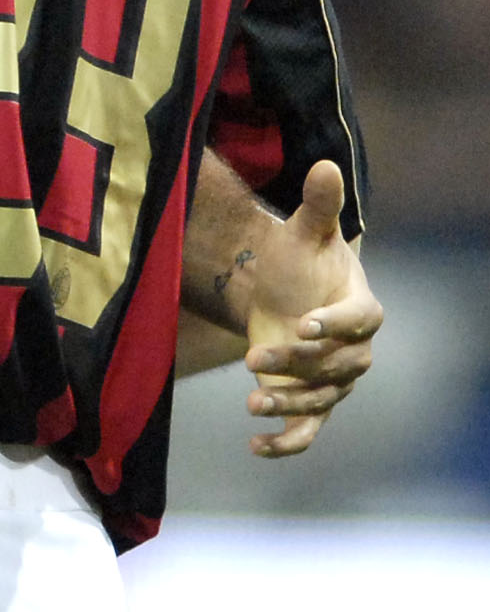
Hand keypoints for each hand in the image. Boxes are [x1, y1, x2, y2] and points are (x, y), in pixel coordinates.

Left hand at [240, 161, 381, 458]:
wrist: (284, 288)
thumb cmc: (300, 258)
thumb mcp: (305, 230)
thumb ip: (319, 205)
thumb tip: (324, 164)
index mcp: (361, 307)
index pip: (358, 321)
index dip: (333, 324)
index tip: (303, 323)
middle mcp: (355, 350)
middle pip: (336, 366)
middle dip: (297, 365)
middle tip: (254, 358)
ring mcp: (335, 380)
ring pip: (321, 400)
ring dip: (288, 405)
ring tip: (250, 402)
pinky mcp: (312, 400)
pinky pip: (308, 430)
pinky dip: (286, 443)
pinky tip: (254, 447)